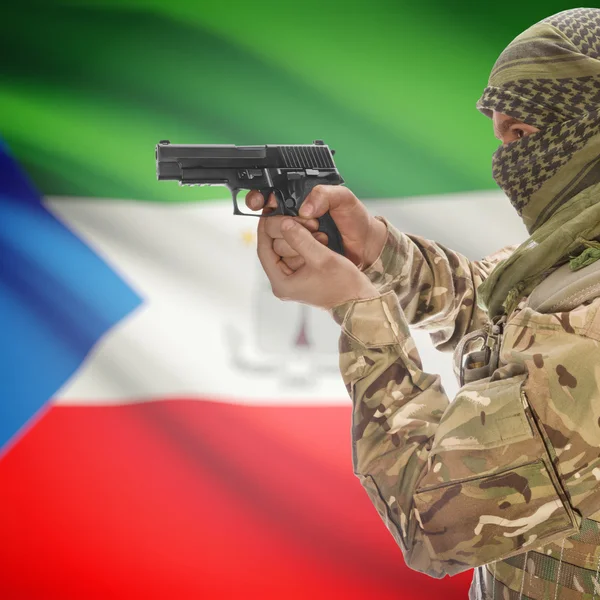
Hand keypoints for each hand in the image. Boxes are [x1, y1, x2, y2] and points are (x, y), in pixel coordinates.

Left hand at [257, 215, 378, 309]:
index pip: (264, 251)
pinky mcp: (301, 276)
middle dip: (282, 230)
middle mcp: (283, 283)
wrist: (358, 300)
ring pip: (284, 250)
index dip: (265, 229)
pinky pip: (295, 254)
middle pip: (273, 249)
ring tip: (305, 223)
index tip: (268, 213)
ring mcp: (292, 281)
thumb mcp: (322, 258)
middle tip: (292, 215)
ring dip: (293, 234)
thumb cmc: (343, 285)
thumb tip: (284, 223)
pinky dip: (300, 242)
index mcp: (281, 284)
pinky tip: (310, 233)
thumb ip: (301, 239)